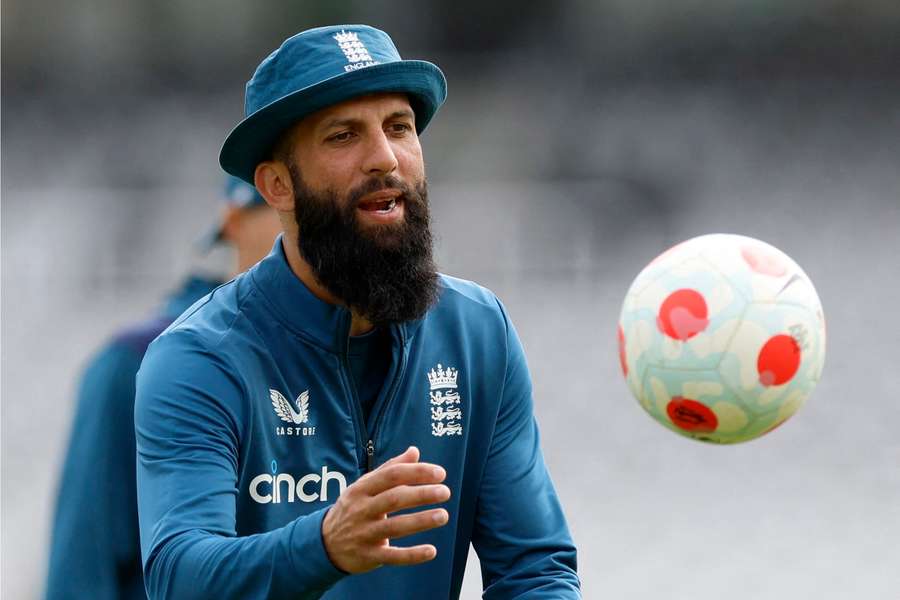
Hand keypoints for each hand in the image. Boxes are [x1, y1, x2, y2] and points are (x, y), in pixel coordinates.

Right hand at [321, 446, 450, 573]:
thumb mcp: (365, 485)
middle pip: (394, 499)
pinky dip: (412, 555)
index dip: (416, 472)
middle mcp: (362, 510)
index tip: (440, 473)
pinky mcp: (368, 556)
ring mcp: (364, 533)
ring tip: (443, 515)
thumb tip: (414, 451)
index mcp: (362, 489)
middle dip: (422, 494)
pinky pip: (392, 556)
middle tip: (445, 492)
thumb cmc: (353, 508)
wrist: (325, 543)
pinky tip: (431, 551)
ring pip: (395, 527)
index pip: (391, 476)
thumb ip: (391, 468)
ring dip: (421, 521)